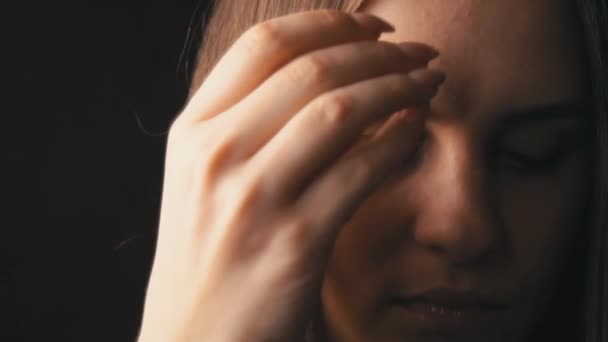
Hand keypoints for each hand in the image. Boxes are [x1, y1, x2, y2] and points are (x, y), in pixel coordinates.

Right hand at [138, 9, 443, 341]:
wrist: (199, 336)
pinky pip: (363, 170)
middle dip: (379, 50)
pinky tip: (417, 130)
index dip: (329, 22)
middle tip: (419, 51)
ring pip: (341, 109)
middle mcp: (217, 154)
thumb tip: (332, 73)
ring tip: (429, 81)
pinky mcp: (297, 239)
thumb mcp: (209, 178)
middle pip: (311, 68)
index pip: (265, 45)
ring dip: (398, 85)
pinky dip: (400, 141)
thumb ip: (251, 123)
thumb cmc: (212, 253)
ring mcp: (254, 196)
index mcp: (193, 131)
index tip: (372, 24)